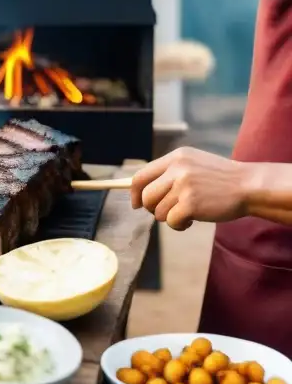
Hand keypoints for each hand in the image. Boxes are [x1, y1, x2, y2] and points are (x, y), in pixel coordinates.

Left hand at [129, 147, 250, 230]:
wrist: (249, 186)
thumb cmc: (221, 180)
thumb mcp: (194, 165)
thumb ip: (170, 173)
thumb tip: (141, 191)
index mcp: (176, 157)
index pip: (141, 176)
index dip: (134, 193)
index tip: (136, 204)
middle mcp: (177, 169)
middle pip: (146, 196)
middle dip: (153, 209)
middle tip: (169, 212)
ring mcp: (183, 186)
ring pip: (158, 211)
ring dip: (171, 218)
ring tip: (188, 213)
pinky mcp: (190, 203)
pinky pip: (171, 221)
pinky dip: (179, 225)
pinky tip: (192, 220)